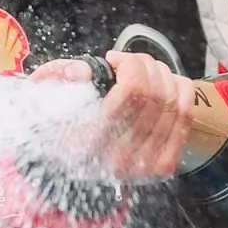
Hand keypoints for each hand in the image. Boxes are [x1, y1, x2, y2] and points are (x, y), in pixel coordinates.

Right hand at [30, 51, 194, 180]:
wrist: (65, 168)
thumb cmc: (56, 128)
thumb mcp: (42, 97)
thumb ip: (56, 76)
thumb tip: (83, 71)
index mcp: (89, 143)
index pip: (133, 90)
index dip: (130, 64)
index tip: (114, 60)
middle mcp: (120, 159)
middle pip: (156, 93)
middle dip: (146, 65)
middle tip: (129, 62)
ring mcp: (145, 166)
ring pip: (174, 102)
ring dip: (162, 75)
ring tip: (144, 71)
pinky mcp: (162, 166)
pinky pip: (186, 117)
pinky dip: (180, 91)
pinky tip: (164, 84)